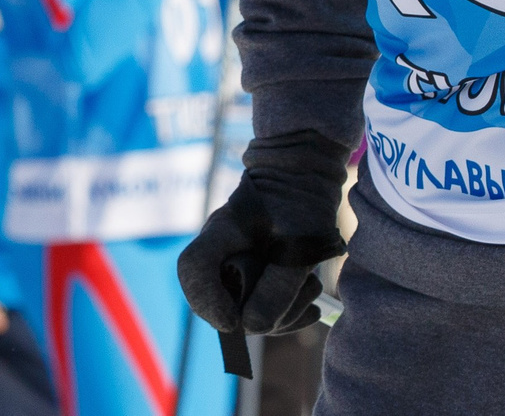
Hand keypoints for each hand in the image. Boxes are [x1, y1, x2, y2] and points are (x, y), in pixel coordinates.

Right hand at [177, 131, 348, 335]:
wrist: (306, 179)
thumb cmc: (302, 201)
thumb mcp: (300, 244)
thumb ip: (279, 286)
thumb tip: (253, 326)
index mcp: (221, 231)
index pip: (193, 269)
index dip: (207, 301)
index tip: (235, 321)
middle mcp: (219, 253)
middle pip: (221, 303)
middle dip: (262, 314)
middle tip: (303, 295)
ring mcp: (232, 267)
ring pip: (243, 313)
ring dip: (282, 314)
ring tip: (310, 285)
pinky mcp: (250, 280)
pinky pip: (258, 313)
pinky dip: (285, 316)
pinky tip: (309, 306)